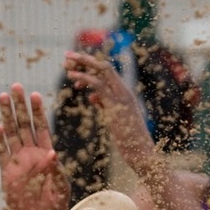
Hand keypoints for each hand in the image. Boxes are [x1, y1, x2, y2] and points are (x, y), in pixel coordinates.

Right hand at [0, 83, 68, 209]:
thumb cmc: (55, 204)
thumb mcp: (61, 187)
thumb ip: (56, 171)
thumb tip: (52, 153)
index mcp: (46, 153)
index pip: (41, 127)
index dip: (38, 111)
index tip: (35, 94)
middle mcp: (31, 154)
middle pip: (24, 124)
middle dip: (20, 105)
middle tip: (16, 86)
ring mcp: (18, 162)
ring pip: (11, 133)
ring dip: (7, 115)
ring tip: (3, 97)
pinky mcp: (7, 173)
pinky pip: (1, 153)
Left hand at [62, 51, 160, 180]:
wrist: (143, 154)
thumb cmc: (130, 142)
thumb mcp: (115, 120)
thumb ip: (105, 105)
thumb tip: (93, 97)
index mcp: (125, 94)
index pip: (108, 73)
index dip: (91, 67)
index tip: (74, 67)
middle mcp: (125, 92)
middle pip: (104, 66)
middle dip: (85, 59)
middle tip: (67, 56)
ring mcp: (122, 97)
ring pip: (102, 70)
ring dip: (82, 64)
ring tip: (66, 63)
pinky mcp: (116, 105)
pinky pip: (98, 85)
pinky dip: (84, 78)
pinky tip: (72, 77)